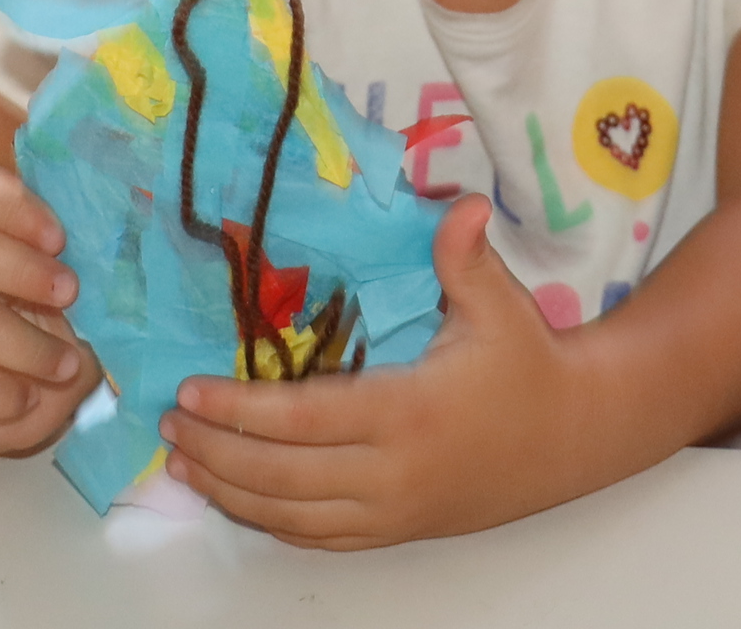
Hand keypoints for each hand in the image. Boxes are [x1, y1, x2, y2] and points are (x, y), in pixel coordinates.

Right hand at [0, 167, 93, 458]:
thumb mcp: (87, 295)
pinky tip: (27, 399)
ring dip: (22, 343)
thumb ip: (101, 266)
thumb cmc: (64, 328)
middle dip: (17, 267)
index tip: (59, 239)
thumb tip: (139, 246)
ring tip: (67, 364)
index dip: (14, 207)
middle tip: (70, 293)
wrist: (19, 398)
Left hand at [158, 199, 582, 548]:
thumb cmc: (527, 366)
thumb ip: (465, 257)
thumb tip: (462, 202)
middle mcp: (390, 474)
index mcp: (406, 414)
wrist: (571, 439)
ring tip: (181, 462)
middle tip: (169, 422)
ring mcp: (390, 512)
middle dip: (215, 450)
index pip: (302, 420)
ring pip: (289, 515)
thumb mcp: (498, 306)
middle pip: (279, 475)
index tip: (190, 391)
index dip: (239, 410)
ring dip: (228, 491)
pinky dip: (268, 521)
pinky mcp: (395, 531)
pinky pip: (317, 537)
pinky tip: (236, 498)